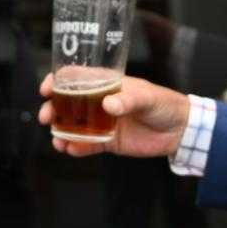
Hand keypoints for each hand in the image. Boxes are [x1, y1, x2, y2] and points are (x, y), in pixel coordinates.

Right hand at [38, 74, 189, 157]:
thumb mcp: (148, 97)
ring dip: (61, 131)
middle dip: (53, 109)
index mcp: (108, 84)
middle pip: (69, 103)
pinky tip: (70, 150)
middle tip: (46, 117)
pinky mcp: (108, 142)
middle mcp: (101, 102)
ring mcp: (103, 122)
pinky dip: (76, 148)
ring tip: (57, 140)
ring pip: (74, 126)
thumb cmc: (165, 104)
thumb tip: (108, 105)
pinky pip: (87, 145)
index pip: (78, 77)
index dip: (58, 80)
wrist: (180, 131)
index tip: (47, 88)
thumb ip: (128, 100)